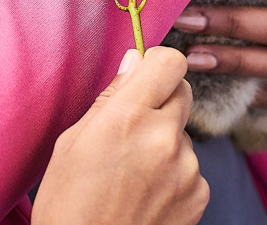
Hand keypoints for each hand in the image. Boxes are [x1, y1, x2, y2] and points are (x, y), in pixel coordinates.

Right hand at [34, 47, 208, 224]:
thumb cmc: (68, 204)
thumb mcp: (72, 142)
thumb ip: (110, 99)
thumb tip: (135, 61)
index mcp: (127, 117)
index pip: (170, 62)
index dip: (157, 64)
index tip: (144, 75)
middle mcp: (164, 138)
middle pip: (183, 91)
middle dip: (162, 99)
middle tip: (133, 125)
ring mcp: (186, 168)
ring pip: (183, 132)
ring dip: (165, 141)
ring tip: (132, 172)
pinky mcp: (198, 194)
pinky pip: (190, 165)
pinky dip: (173, 173)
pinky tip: (146, 193)